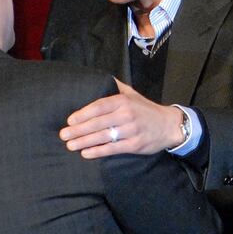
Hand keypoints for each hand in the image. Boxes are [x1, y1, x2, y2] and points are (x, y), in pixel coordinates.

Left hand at [59, 79, 184, 158]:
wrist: (168, 125)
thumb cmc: (146, 109)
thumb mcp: (132, 94)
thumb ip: (114, 87)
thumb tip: (95, 80)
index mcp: (123, 101)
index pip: (99, 107)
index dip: (83, 114)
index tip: (70, 120)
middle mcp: (127, 115)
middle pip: (98, 123)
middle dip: (78, 130)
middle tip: (64, 135)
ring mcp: (131, 130)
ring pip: (103, 136)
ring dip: (85, 142)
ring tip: (70, 145)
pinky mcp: (135, 145)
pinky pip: (113, 148)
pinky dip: (98, 152)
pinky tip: (86, 153)